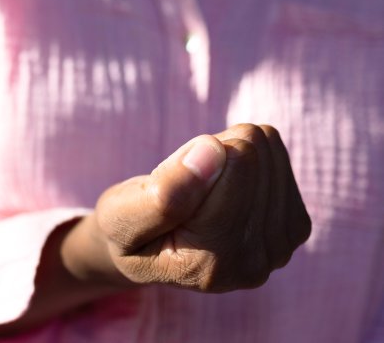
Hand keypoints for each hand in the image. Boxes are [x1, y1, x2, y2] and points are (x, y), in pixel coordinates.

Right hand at [82, 124, 311, 292]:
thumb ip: (163, 194)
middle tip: (185, 178)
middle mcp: (253, 262)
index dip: (198, 152)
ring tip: (202, 180)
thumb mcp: (121, 216)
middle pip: (255, 157)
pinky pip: (278, 156)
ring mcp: (278, 247)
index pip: (235, 169)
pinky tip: (224, 182)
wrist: (148, 250)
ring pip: (269, 151)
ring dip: (230, 152)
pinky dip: (248, 156)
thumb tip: (215, 152)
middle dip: (215, 150)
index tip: (173, 173)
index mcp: (208, 265)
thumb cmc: (127, 230)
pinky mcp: (293, 228)